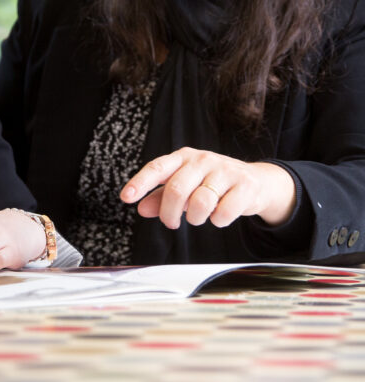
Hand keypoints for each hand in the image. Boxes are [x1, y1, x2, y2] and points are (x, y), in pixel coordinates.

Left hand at [120, 147, 295, 228]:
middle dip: (169, 213)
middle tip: (171, 223)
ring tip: (198, 217)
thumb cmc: (213, 183)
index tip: (126, 197)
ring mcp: (225, 170)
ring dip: (195, 218)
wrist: (256, 181)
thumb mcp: (186, 185)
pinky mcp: (245, 185)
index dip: (140, 183)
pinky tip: (219, 216)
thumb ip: (161, 197)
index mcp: (183, 158)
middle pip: (176, 189)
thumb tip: (141, 208)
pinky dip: (218, 221)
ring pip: (200, 202)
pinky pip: (224, 212)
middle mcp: (202, 160)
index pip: (157, 168)